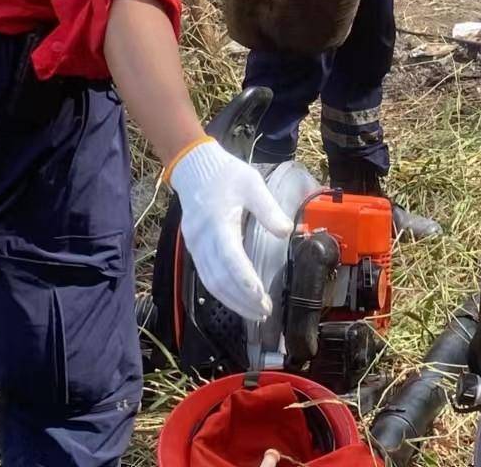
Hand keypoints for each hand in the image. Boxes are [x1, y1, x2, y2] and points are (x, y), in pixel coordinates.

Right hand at [168, 140, 293, 320]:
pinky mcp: (193, 249)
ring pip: (211, 283)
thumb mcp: (251, 183)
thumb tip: (286, 232)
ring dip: (233, 301)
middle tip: (265, 311)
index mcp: (217, 223)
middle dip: (242, 299)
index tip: (260, 295)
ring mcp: (194, 246)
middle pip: (220, 278)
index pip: (230, 258)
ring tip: (255, 312)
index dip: (244, 279)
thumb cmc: (225, 175)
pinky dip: (222, 293)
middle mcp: (202, 239)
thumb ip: (268, 209)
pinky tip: (238, 300)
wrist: (194, 167)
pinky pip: (206, 277)